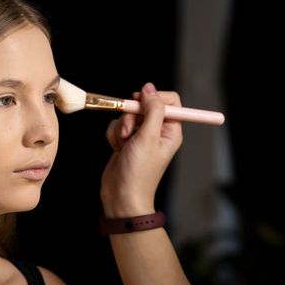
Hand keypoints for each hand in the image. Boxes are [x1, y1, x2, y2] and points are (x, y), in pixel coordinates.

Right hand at [100, 82, 182, 217]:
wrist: (121, 196)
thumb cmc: (139, 172)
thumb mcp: (148, 137)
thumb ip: (152, 110)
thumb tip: (150, 88)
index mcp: (171, 131)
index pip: (170, 101)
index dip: (154, 97)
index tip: (141, 102)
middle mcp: (157, 132)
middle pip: (144, 105)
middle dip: (132, 116)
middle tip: (129, 132)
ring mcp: (140, 137)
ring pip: (127, 115)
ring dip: (121, 127)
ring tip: (123, 145)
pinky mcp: (125, 141)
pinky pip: (117, 125)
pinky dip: (114, 135)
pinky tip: (116, 149)